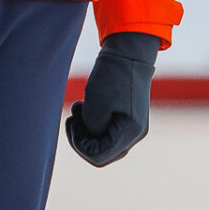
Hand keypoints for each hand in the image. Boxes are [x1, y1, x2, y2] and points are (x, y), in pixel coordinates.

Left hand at [66, 31, 158, 166]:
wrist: (128, 52)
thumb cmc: (111, 76)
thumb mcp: (95, 106)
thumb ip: (91, 132)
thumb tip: (89, 144)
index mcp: (130, 132)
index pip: (99, 157)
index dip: (79, 146)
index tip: (71, 122)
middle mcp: (136, 134)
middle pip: (103, 154)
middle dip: (82, 140)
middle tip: (72, 118)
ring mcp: (134, 127)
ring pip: (104, 144)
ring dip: (86, 131)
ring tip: (77, 108)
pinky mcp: (129, 119)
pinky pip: (108, 132)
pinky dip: (93, 124)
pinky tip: (84, 107)